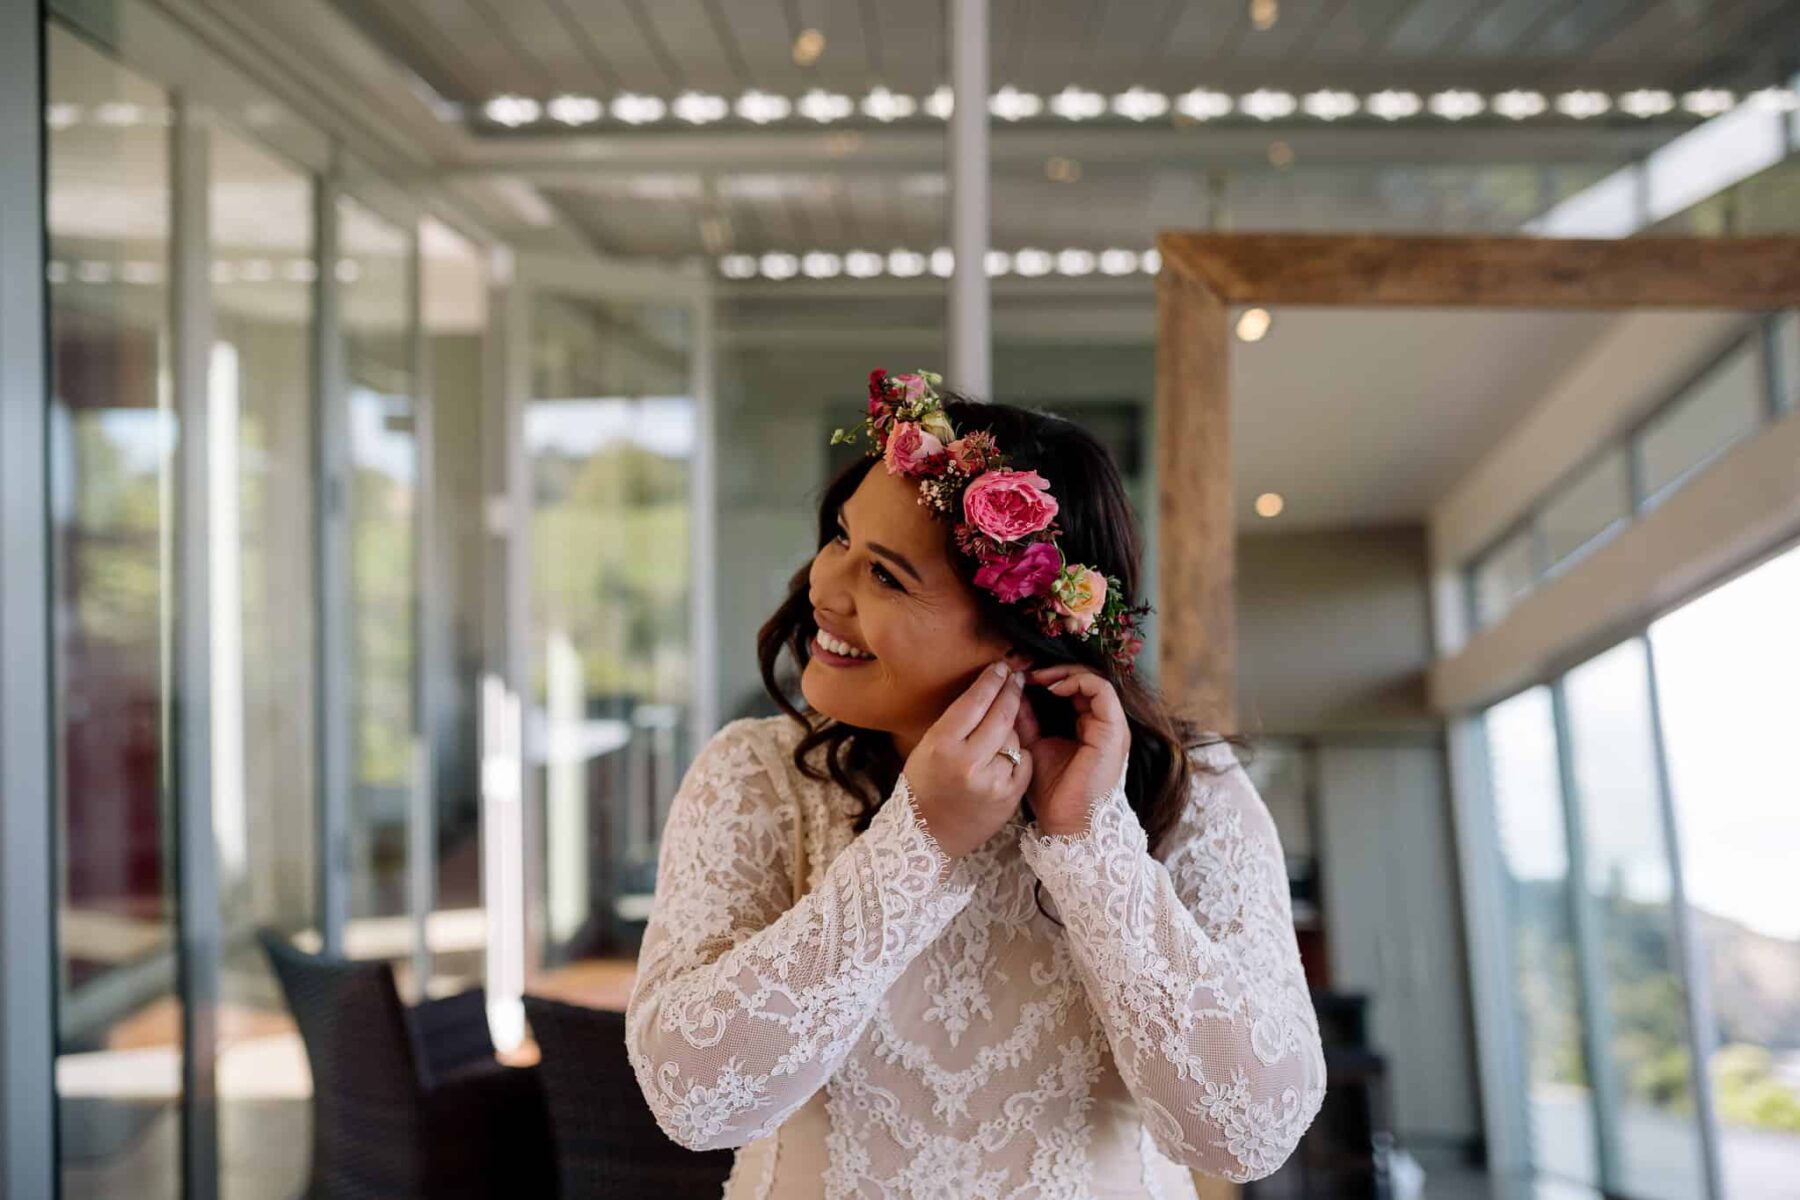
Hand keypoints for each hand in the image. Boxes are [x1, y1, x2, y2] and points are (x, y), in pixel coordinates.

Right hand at [903, 662, 1033, 859]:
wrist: (929, 835)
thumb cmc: (925, 785)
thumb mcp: (928, 747)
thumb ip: (956, 721)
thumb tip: (987, 689)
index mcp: (942, 745)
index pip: (973, 702)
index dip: (990, 681)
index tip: (1000, 668)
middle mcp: (967, 762)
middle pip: (1000, 715)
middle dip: (1010, 691)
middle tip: (1016, 677)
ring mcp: (991, 781)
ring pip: (1014, 738)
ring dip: (1010, 731)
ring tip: (997, 735)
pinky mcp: (1009, 797)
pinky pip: (1024, 761)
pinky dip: (1018, 756)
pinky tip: (1005, 756)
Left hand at [1016, 664, 1130, 836]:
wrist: (1067, 822)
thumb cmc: (1052, 792)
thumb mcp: (1034, 746)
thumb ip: (1027, 720)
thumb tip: (1012, 692)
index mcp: (1089, 727)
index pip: (1075, 688)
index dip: (1050, 677)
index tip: (1022, 676)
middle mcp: (1104, 724)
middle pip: (1086, 680)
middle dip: (1056, 670)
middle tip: (1028, 670)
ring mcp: (1112, 726)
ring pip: (1095, 679)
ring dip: (1065, 672)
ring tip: (1039, 677)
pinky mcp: (1113, 729)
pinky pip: (1101, 690)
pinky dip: (1077, 681)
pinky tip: (1053, 688)